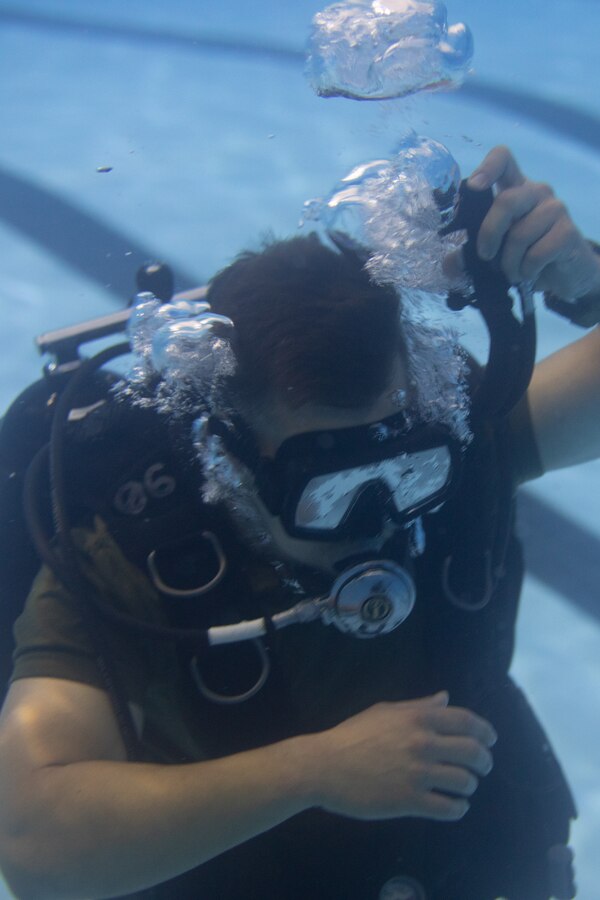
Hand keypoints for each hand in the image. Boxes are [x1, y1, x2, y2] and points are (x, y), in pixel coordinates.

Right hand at [310, 691, 495, 821]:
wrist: (324, 765)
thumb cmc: (352, 735)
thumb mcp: (384, 712)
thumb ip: (418, 706)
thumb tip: (445, 698)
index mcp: (418, 718)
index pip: (466, 721)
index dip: (485, 731)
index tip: (490, 740)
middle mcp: (423, 743)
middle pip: (472, 752)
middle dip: (484, 761)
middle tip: (482, 767)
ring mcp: (417, 773)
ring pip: (464, 781)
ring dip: (470, 785)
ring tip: (464, 788)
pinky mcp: (409, 801)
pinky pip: (448, 808)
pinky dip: (458, 808)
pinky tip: (455, 807)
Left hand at [445, 145, 599, 300]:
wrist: (564, 275)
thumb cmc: (525, 256)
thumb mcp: (495, 253)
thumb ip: (470, 254)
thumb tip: (448, 265)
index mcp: (515, 189)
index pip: (504, 159)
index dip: (488, 167)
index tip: (474, 187)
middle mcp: (536, 192)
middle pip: (506, 201)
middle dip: (490, 234)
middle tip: (486, 256)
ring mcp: (555, 209)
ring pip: (520, 234)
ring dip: (509, 263)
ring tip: (512, 273)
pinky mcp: (568, 232)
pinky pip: (537, 253)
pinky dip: (526, 270)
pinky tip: (529, 274)